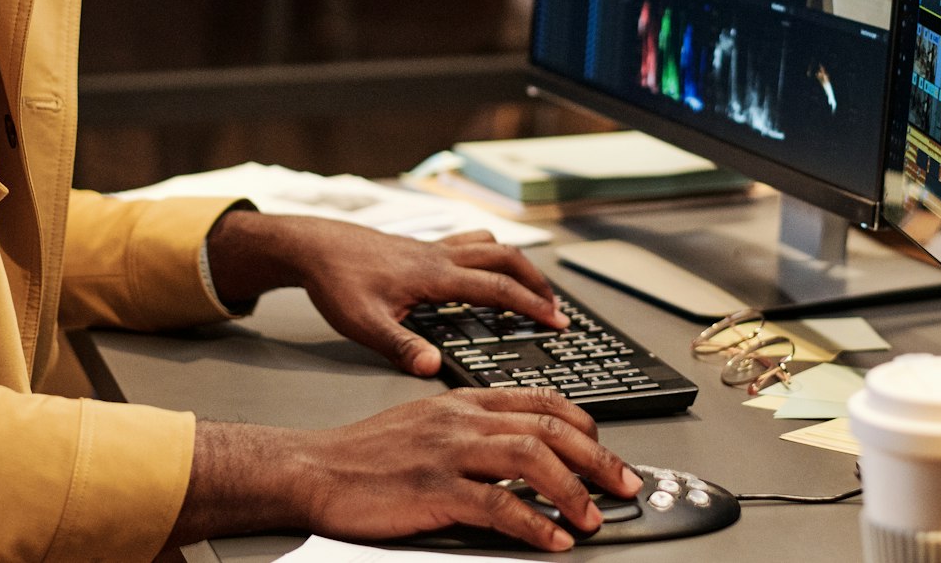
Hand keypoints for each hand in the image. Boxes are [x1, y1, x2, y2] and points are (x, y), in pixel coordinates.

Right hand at [172, 387, 644, 550]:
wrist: (314, 469)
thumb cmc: (364, 456)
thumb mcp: (424, 426)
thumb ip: (471, 432)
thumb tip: (518, 454)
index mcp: (462, 401)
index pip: (539, 401)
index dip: (583, 424)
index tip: (606, 450)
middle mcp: (462, 419)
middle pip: (548, 428)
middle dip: (597, 459)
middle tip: (626, 485)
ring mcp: (449, 452)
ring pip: (532, 460)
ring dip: (574, 491)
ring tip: (595, 516)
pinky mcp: (435, 489)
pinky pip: (499, 505)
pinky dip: (535, 523)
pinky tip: (553, 538)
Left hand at [206, 212, 567, 374]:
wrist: (312, 246)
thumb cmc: (336, 282)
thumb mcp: (363, 324)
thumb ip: (400, 346)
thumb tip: (432, 368)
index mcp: (434, 276)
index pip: (497, 289)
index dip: (531, 306)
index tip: (557, 322)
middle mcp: (440, 256)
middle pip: (506, 259)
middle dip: (537, 283)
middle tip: (556, 309)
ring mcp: (432, 247)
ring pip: (490, 245)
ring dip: (517, 265)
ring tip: (532, 287)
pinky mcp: (421, 246)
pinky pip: (468, 241)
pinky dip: (490, 252)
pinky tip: (487, 268)